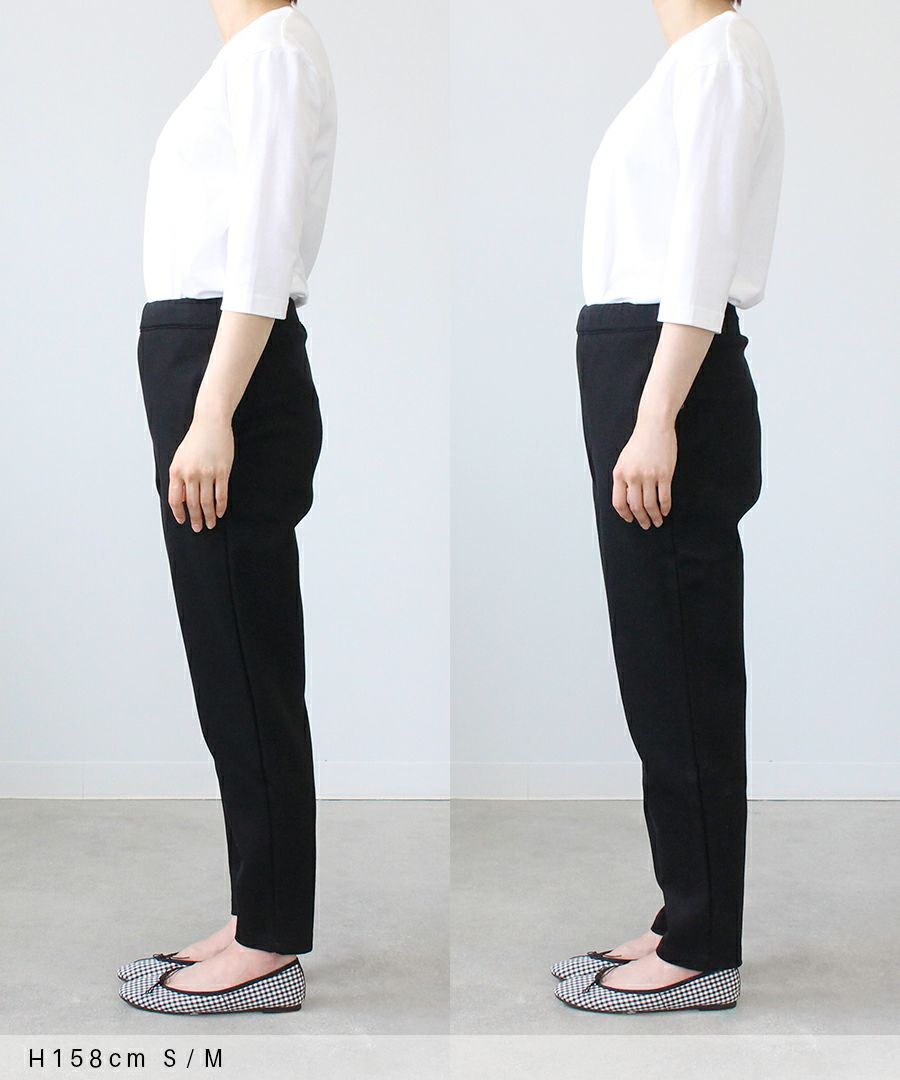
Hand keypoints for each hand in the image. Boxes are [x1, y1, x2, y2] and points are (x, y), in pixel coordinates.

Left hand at [167, 416, 233, 530]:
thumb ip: (179, 478)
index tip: (183, 521)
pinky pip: (221, 494)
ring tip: (211, 523)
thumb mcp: (180, 458)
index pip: (175, 499)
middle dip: (195, 518)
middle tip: (199, 528)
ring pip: (207, 502)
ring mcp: (207, 473)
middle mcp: (190, 474)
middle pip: (192, 503)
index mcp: (177, 471)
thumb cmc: (195, 440)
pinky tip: (221, 512)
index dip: (179, 513)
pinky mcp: (222, 471)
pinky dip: (221, 506)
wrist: (210, 423)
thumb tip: (183, 499)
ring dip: (209, 515)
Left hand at [612, 415, 676, 528]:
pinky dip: (665, 507)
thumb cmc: (639, 443)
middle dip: (641, 519)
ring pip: (650, 505)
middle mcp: (633, 476)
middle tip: (646, 525)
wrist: (654, 426)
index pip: (619, 502)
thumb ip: (623, 479)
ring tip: (657, 521)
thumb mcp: (624, 460)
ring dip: (654, 516)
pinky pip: (664, 497)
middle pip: (635, 506)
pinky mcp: (665, 474)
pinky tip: (666, 511)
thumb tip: (626, 500)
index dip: (625, 514)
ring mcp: (649, 476)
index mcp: (619, 474)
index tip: (630, 519)